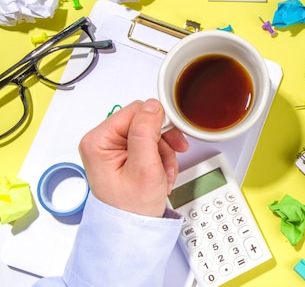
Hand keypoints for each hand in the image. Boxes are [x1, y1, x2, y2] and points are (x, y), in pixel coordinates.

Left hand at [79, 99, 188, 216]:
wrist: (133, 230)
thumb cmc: (132, 208)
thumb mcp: (144, 168)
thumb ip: (146, 133)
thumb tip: (152, 106)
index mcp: (99, 141)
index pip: (135, 111)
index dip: (158, 123)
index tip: (173, 139)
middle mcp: (102, 141)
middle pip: (144, 121)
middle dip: (163, 141)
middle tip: (174, 156)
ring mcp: (113, 148)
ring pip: (150, 133)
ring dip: (164, 152)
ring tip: (165, 172)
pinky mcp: (124, 155)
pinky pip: (150, 144)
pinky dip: (161, 158)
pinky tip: (162, 173)